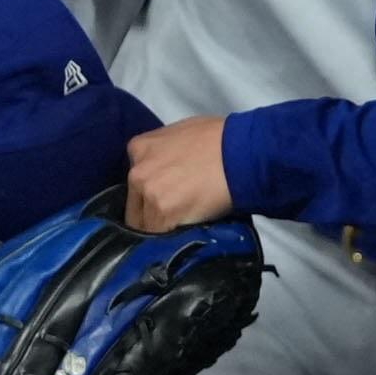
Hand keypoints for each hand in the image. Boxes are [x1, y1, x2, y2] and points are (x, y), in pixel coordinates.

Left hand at [125, 114, 234, 230]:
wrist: (241, 153)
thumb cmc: (221, 139)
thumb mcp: (183, 133)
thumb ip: (165, 152)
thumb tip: (169, 168)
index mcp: (139, 148)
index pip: (134, 182)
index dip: (149, 195)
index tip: (163, 201)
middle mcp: (137, 171)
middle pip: (135, 205)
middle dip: (151, 214)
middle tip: (174, 220)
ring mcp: (148, 193)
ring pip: (145, 225)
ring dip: (162, 230)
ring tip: (182, 231)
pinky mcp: (163, 213)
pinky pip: (159, 236)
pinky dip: (170, 241)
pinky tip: (185, 237)